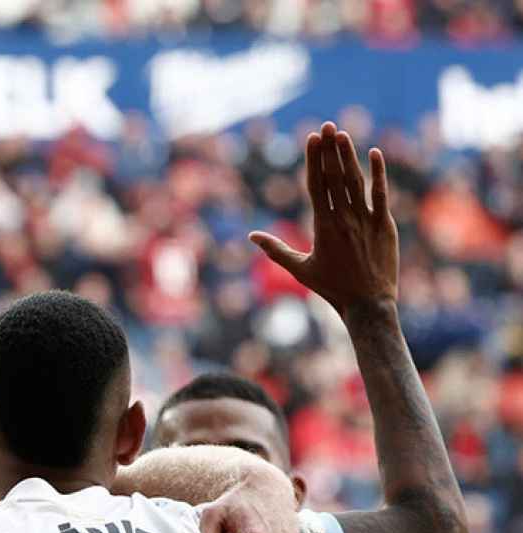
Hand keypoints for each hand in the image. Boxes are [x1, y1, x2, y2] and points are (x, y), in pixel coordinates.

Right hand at [250, 122, 397, 316]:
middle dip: (329, 150)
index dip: (313, 159)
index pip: (315, 185)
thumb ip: (275, 250)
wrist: (368, 303)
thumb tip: (251, 236)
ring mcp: (365, 219)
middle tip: (327, 126)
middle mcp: (343, 218)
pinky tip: (375, 153)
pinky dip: (378, 173)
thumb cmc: (331, 288)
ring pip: (356, 181)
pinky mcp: (385, 224)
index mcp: (321, 226)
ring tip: (343, 133)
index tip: (312, 138)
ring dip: (349, 155)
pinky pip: (381, 194)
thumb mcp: (299, 269)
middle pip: (334, 176)